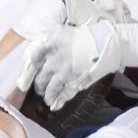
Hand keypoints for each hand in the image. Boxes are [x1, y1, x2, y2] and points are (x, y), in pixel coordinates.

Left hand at [14, 0, 128, 94]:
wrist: (105, 43)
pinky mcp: (75, 82)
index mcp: (51, 45)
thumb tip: (40, 50)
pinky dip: (59, 101)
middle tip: (39, 87)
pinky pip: (64, 94)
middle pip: (40, 77)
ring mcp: (64, 73)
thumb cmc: (87, 35)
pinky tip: (56, 105)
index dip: (32, 65)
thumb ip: (50, 39)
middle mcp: (54, 60)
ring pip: (50, 89)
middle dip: (39, 85)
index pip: (34, 57)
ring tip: (47, 98)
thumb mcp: (64, 31)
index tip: (34, 68)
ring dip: (47, 95)